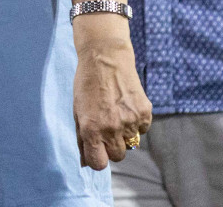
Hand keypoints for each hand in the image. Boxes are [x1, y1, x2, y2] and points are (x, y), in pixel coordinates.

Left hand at [72, 18, 151, 169]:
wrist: (105, 58)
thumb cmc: (87, 84)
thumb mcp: (77, 111)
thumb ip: (82, 138)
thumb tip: (84, 163)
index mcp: (91, 129)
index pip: (99, 164)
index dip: (98, 158)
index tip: (98, 150)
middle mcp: (111, 128)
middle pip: (117, 156)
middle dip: (112, 146)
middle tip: (108, 127)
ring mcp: (130, 121)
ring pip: (131, 143)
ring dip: (125, 133)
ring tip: (117, 111)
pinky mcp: (145, 113)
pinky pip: (143, 129)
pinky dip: (136, 122)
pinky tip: (127, 105)